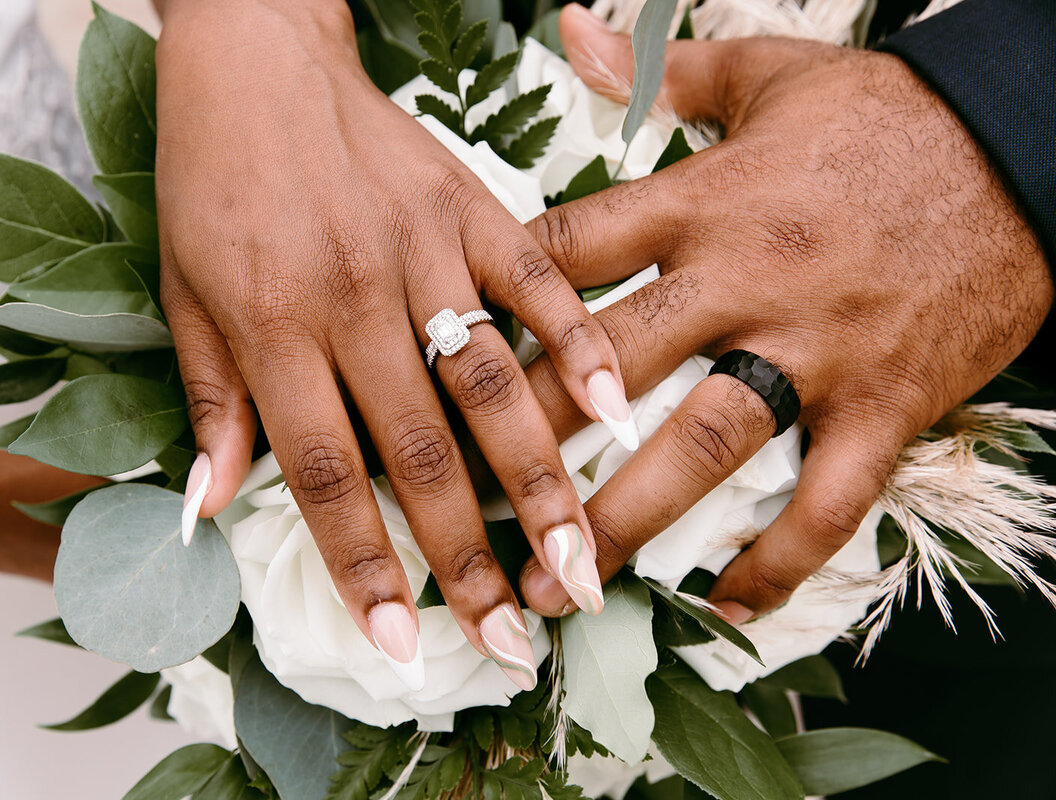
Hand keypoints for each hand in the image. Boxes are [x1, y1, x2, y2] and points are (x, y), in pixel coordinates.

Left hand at [154, 0, 630, 681]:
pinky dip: (577, 341)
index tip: (398, 644)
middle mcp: (354, 297)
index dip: (363, 566)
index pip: (327, 474)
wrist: (258, 55)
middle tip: (512, 637)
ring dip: (538, 481)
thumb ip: (211, 400)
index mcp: (274, 326)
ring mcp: (422, 250)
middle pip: (423, 451)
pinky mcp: (470, 207)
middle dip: (467, 556)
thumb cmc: (211, 179)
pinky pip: (536, 281)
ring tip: (578, 560)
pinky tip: (616, 409)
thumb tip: (207, 507)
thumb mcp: (182, 292)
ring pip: (490, 383)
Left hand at [517, 6, 1051, 621]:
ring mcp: (815, 350)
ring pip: (701, 445)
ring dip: (625, 521)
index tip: (441, 359)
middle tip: (466, 502)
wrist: (1025, 144)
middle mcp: (745, 281)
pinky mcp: (884, 404)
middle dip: (531, 437)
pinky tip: (725, 607)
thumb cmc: (884, 118)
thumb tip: (569, 31)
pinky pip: (826, 500)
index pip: (569, 253)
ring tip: (561, 584)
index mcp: (704, 202)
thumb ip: (659, 71)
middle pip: (610, 365)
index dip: (496, 303)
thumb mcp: (768, 76)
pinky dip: (780, 560)